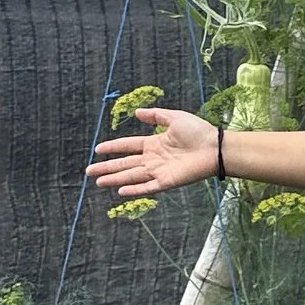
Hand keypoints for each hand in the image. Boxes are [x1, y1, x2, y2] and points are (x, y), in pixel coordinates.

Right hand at [88, 106, 216, 197]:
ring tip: (98, 182)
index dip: (113, 147)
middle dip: (107, 167)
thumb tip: (137, 113)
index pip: (128, 146)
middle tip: (89, 171)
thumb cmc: (199, 131)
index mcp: (154, 143)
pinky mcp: (167, 181)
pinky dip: (134, 190)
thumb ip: (156, 116)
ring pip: (131, 176)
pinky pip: (147, 187)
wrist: (215, 147)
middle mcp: (153, 159)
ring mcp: (159, 171)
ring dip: (115, 179)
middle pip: (125, 164)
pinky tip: (120, 191)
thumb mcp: (174, 117)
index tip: (97, 149)